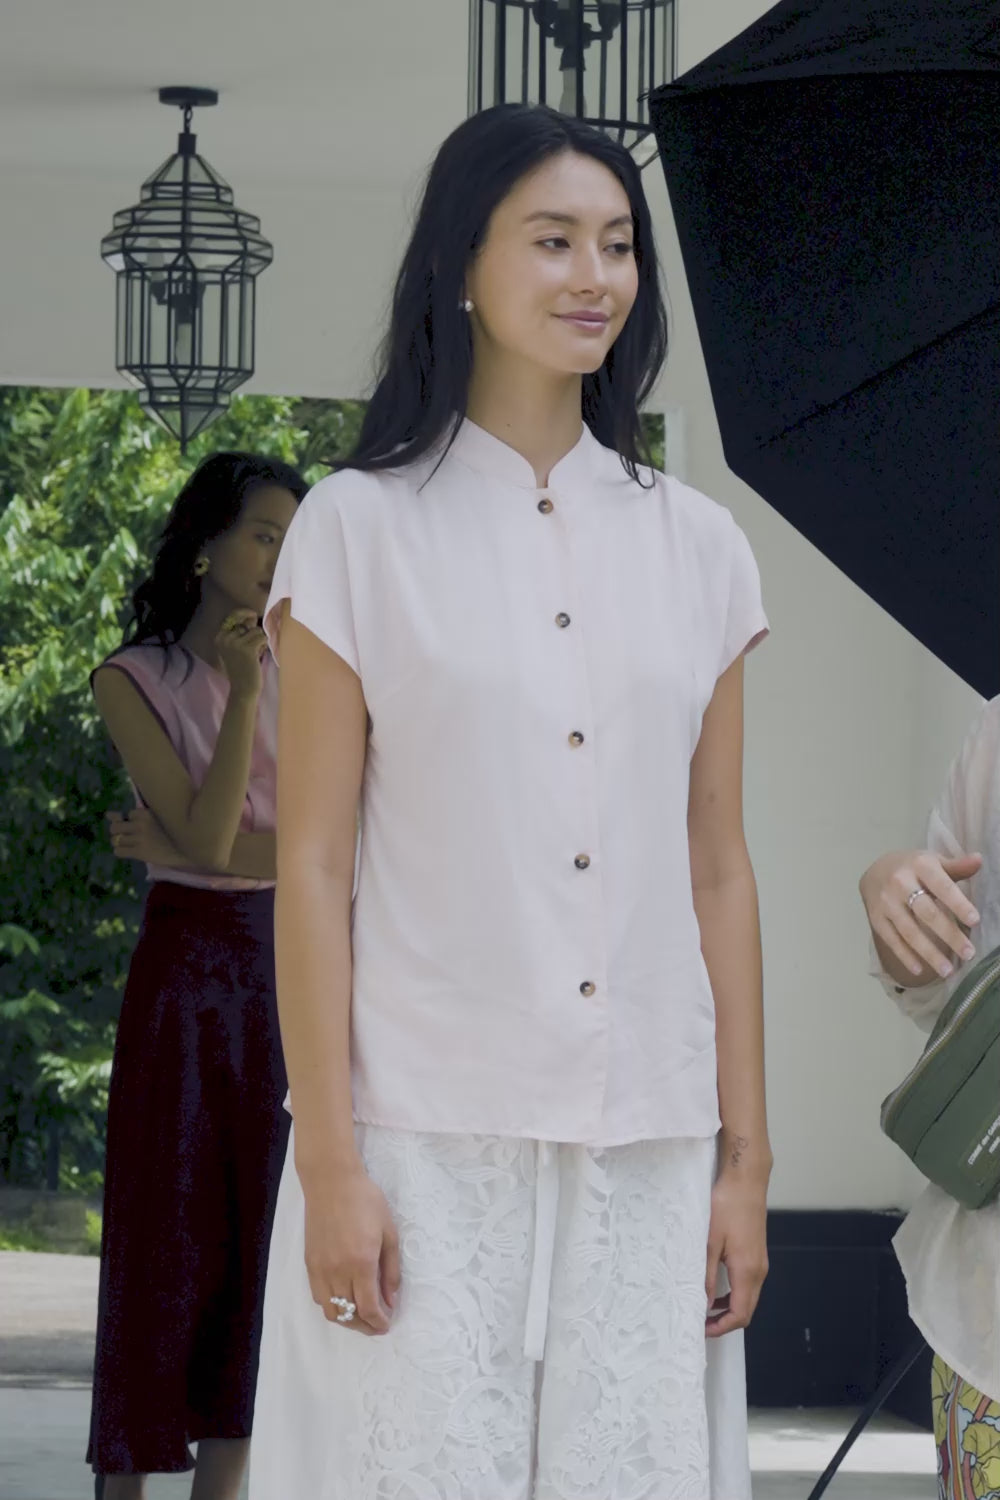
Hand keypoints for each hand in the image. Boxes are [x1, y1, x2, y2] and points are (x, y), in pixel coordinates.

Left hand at [107, 808, 184, 866]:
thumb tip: (110, 814)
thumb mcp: (158, 817)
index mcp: (146, 813)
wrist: (188, 849)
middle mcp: (140, 824)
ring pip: (115, 839)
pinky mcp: (139, 852)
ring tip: (128, 844)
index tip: (138, 826)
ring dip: (119, 842)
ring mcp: (139, 839)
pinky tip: (129, 852)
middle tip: (126, 836)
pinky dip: (121, 851)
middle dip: (118, 831)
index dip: (131, 821)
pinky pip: (119, 851)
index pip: (128, 815)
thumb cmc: (174, 832)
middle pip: (115, 827)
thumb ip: (137, 816)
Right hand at [215, 610, 267, 699]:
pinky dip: (264, 646)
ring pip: (257, 631)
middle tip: (251, 650)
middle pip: (247, 624)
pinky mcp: (248, 649)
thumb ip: (240, 633)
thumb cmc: (241, 669)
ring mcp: (235, 643)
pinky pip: (263, 638)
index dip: (243, 613)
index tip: (252, 614)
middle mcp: (225, 638)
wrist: (242, 689)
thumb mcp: (235, 649)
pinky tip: (258, 657)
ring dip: (259, 642)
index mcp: (219, 637)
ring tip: (254, 655)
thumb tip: (252, 616)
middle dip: (253, 635)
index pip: (231, 616)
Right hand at [301, 1159, 400, 1336]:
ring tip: (361, 1315)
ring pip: (331, 1311)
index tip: (387, 1325)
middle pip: (349, 1315)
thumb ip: (391, 1270)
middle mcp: (338, 1271)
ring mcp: (320, 1269)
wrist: (332, 1182)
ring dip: (347, 1320)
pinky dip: (332, 1306)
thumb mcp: (389, 1233)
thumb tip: (391, 1300)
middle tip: (378, 1324)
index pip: (368, 1308)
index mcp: (361, 1263)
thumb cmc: (366, 1201)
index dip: (379, 1323)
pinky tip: (343, 1298)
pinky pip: (318, 1297)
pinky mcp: (310, 1264)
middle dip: (366, 1326)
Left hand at [705, 1169, 767, 1337]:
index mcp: (747, 1271)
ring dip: (729, 1308)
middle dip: (725, 1322)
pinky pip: (749, 1284)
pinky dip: (734, 1293)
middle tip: (701, 1323)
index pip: (740, 1314)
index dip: (722, 1328)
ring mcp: (760, 1263)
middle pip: (746, 1310)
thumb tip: (704, 1304)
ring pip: (748, 1298)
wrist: (746, 1181)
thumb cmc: (727, 1207)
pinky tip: (717, 1287)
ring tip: (705, 1308)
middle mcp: (759, 1271)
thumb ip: (707, 1276)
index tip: (702, 1330)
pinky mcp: (757, 1254)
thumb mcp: (710, 1243)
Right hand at [859, 850, 981, 979]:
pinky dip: (905, 956)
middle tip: (969, 953)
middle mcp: (900, 883)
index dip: (958, 903)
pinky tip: (920, 970)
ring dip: (929, 952)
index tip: (975, 921)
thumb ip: (957, 866)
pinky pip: (892, 940)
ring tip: (948, 971)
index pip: (942, 886)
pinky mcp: (876, 918)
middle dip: (949, 934)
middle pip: (927, 912)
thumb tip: (979, 860)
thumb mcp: (933, 862)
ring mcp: (886, 902)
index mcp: (919, 865)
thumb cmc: (913, 868)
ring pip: (909, 931)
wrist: (875, 871)